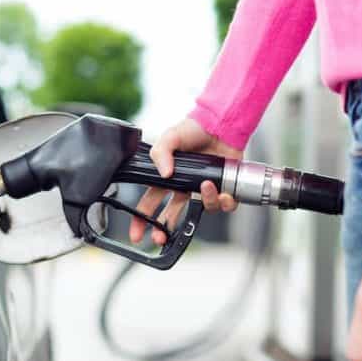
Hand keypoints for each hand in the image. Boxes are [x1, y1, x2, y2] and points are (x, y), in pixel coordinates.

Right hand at [128, 118, 243, 244]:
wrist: (220, 122)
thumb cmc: (194, 128)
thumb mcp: (170, 136)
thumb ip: (160, 153)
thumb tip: (164, 173)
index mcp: (168, 178)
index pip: (149, 202)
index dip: (141, 220)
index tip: (136, 235)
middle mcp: (185, 186)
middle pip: (171, 215)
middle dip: (164, 229)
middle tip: (161, 237)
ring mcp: (203, 189)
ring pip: (201, 209)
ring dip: (205, 201)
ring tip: (206, 186)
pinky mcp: (223, 188)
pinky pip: (224, 205)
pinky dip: (225, 202)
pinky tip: (224, 192)